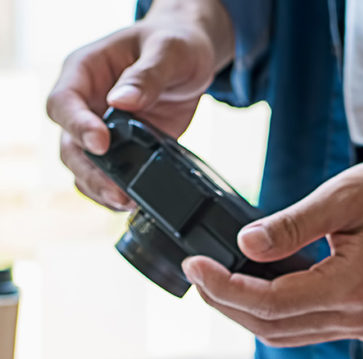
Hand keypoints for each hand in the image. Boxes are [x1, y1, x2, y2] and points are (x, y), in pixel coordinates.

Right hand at [46, 0, 232, 209]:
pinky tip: (134, 204)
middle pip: (69, 146)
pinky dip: (116, 195)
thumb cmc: (175, 44)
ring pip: (84, 169)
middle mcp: (86, 105)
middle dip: (89, 172)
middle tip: (116, 191)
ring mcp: (102, 132)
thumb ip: (147, 75)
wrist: (192, 60)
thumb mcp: (169, 51)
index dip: (77, 125)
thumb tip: (122, 102)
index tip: (101, 143)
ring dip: (101, 190)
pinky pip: (107, 179)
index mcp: (85, 72)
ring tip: (128, 202)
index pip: (64, 102)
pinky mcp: (123, 152)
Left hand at [184, 160, 362, 344]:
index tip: (195, 266)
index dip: (224, 288)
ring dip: (248, 313)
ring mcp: (361, 327)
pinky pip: (306, 329)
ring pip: (286, 335)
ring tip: (218, 282)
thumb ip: (292, 224)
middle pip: (271, 328)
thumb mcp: (345, 196)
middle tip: (198, 274)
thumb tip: (245, 243)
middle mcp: (356, 319)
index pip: (269, 302)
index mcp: (352, 288)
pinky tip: (258, 288)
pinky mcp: (362, 324)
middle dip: (227, 304)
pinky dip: (275, 313)